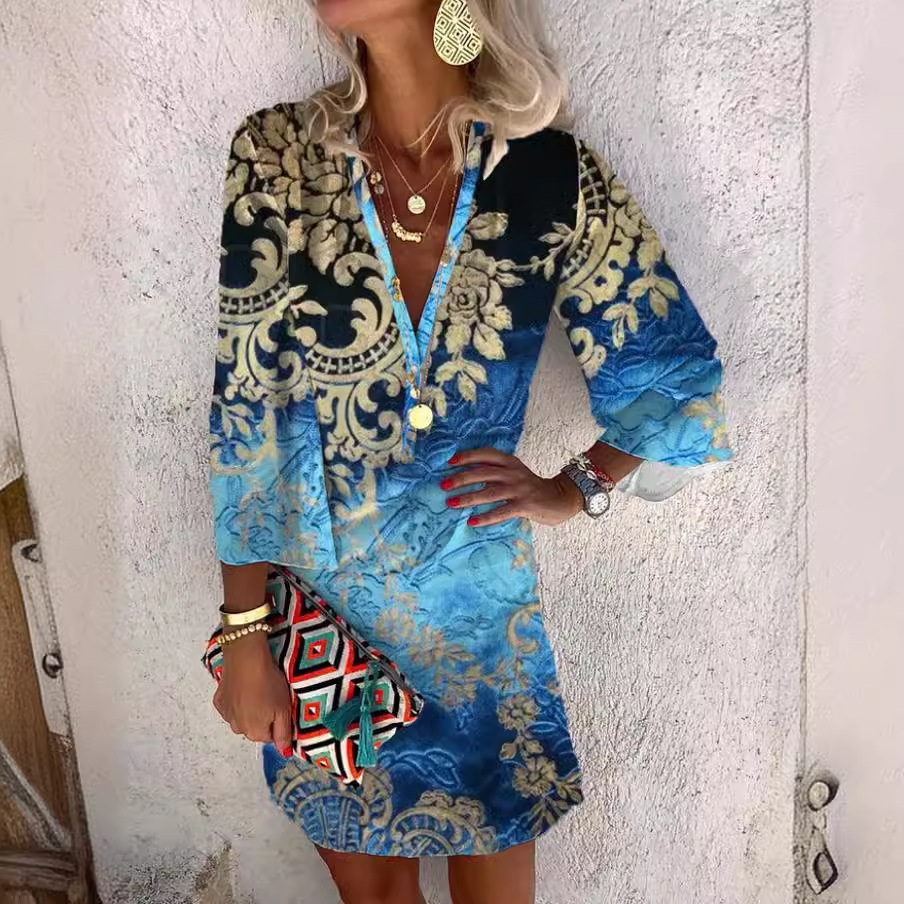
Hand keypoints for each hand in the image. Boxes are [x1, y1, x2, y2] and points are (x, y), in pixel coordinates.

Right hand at [213, 633, 293, 755]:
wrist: (246, 658)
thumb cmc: (268, 682)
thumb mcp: (284, 708)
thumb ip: (284, 733)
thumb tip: (284, 753)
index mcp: (255, 732)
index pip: (270, 737)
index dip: (278, 722)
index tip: (281, 706)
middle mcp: (238, 728)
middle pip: (255, 728)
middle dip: (263, 717)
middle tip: (270, 696)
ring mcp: (226, 715)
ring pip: (241, 718)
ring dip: (249, 709)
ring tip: (257, 689)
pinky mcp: (219, 701)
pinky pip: (230, 706)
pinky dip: (237, 700)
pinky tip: (243, 687)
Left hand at [442, 448, 583, 527]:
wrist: (561, 497)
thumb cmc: (532, 487)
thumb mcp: (516, 473)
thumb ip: (497, 472)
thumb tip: (467, 476)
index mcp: (510, 462)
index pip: (486, 454)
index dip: (468, 456)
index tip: (450, 462)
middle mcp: (514, 473)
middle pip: (483, 473)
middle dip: (461, 478)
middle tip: (443, 485)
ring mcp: (519, 489)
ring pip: (489, 492)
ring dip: (468, 498)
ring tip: (451, 503)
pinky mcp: (524, 506)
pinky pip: (501, 511)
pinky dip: (485, 517)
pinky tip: (472, 521)